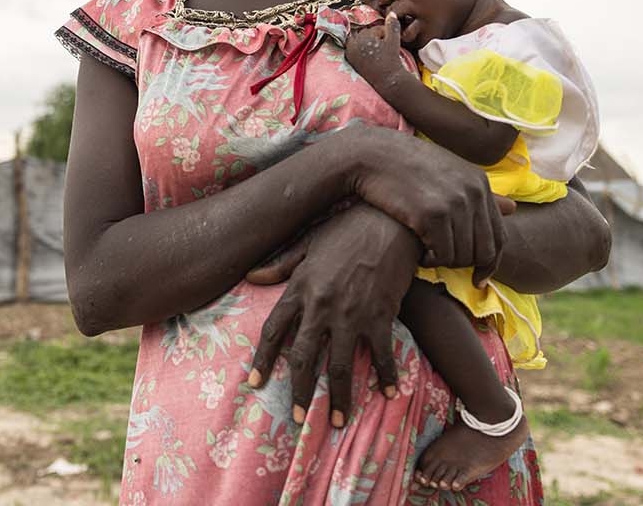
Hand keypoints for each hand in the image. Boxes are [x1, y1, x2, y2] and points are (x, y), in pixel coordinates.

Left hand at [248, 205, 415, 428]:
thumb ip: (282, 265)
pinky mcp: (380, 316)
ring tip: (338, 421)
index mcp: (300, 288)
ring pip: (339, 366)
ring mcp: (351, 314)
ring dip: (339, 398)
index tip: (254, 383)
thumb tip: (252, 277)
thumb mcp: (309, 242)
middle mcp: (321, 306)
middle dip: (299, 392)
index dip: (262, 359)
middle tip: (297, 418)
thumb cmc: (348, 228)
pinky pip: (381, 355)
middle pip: (303, 358)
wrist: (390, 220)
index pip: (274, 330)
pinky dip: (385, 376)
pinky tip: (389, 393)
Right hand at [342, 126, 511, 285]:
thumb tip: (513, 208)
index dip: (490, 263)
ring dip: (445, 263)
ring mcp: (454, 203)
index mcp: (480, 184)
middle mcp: (473, 193)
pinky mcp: (432, 214)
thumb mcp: (450, 173)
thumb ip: (480, 195)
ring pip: (462, 256)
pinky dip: (431, 261)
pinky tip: (420, 253)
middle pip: (484, 251)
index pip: (499, 236)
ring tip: (429, 254)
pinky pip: (442, 255)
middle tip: (444, 262)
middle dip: (465, 265)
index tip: (478, 278)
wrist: (373, 155)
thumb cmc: (408, 166)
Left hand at [344, 13, 405, 84]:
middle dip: (374, 38)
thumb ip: (392, 26)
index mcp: (363, 37)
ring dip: (367, 43)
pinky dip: (360, 49)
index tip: (389, 43)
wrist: (387, 80)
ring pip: (359, 41)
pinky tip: (369, 56)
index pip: (373, 30)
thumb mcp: (394, 41)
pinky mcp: (350, 60)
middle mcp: (354, 44)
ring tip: (377, 53)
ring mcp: (350, 52)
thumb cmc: (391, 60)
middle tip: (383, 48)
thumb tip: (392, 13)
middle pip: (365, 35)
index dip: (383, 34)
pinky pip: (354, 49)